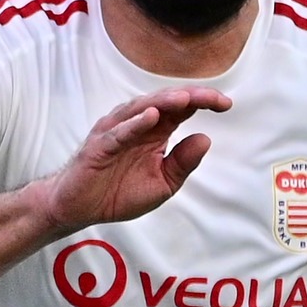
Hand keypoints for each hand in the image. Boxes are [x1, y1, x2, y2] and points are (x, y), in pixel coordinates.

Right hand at [31, 86, 228, 238]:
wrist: (80, 208)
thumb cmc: (116, 193)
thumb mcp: (161, 184)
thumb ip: (182, 163)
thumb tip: (206, 139)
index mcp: (154, 132)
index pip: (182, 109)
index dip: (203, 103)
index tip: (226, 105)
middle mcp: (136, 126)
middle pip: (165, 103)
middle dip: (189, 98)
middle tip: (213, 98)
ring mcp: (116, 133)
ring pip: (141, 110)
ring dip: (163, 103)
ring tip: (185, 99)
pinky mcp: (99, 147)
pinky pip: (118, 133)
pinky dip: (134, 124)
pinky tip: (151, 118)